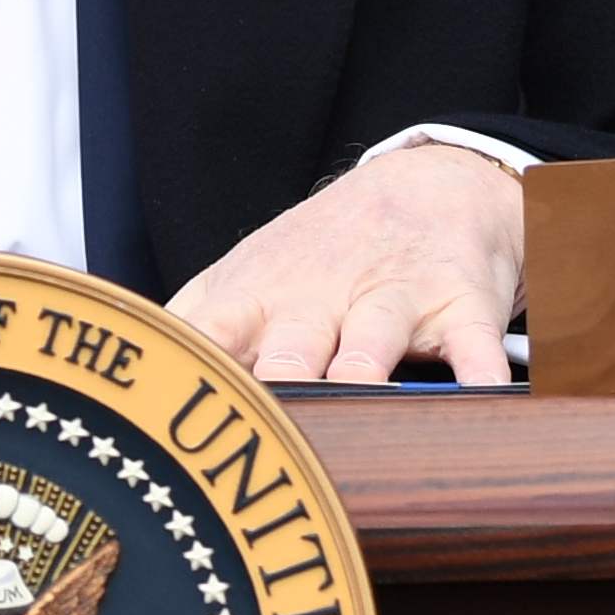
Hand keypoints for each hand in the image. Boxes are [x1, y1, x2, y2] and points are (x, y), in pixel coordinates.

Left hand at [166, 141, 521, 384]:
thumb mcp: (250, 273)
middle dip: (278, 385)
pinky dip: (480, 378)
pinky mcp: (460, 305)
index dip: (192, 373)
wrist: (429, 183)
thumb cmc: (322, 251)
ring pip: (371, 345)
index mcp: (259, 298)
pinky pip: (474, 347)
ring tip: (358, 416)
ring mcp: (391, 298)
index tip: (174, 412)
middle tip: (264, 431)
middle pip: (291, 350)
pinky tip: (480, 404)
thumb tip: (133, 374)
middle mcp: (321, 298)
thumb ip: (193, 324)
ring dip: (361, 376)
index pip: (211, 336)